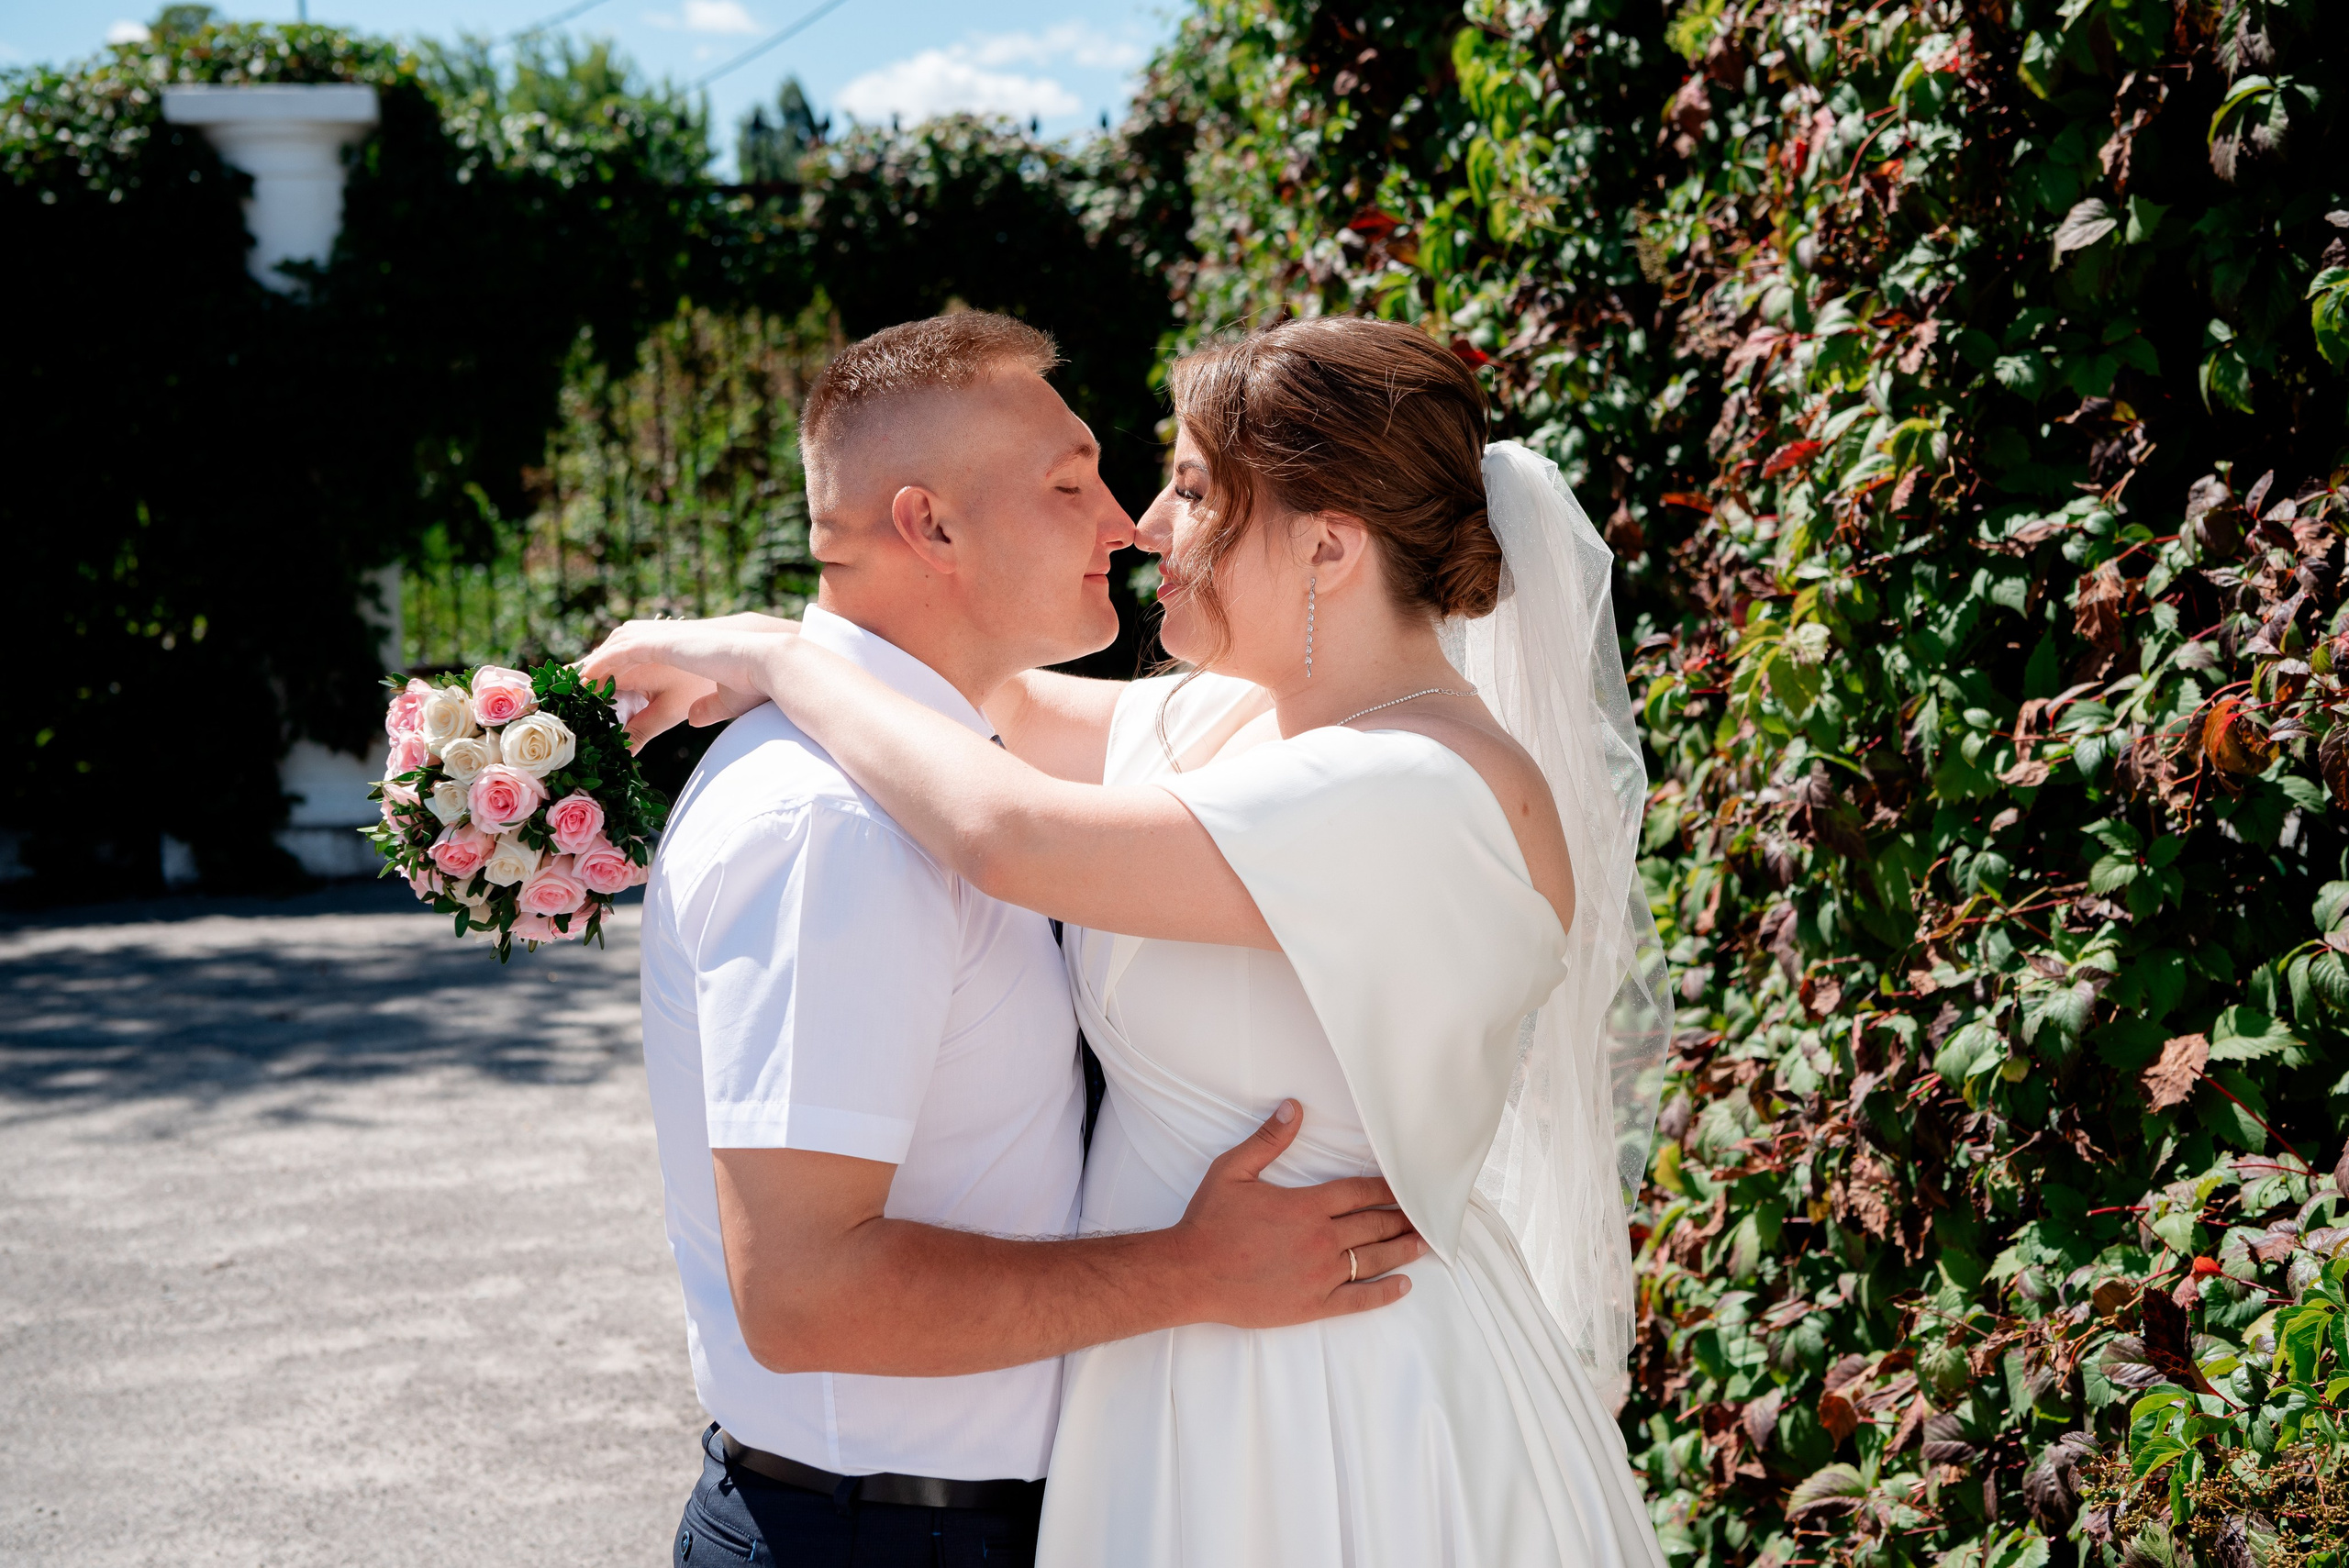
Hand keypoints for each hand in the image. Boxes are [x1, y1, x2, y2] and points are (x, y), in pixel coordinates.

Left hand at [577, 613, 797, 750]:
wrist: (764, 662)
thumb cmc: (747, 681)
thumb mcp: (712, 704)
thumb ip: (702, 711)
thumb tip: (695, 719)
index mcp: (669, 656)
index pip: (625, 666)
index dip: (602, 681)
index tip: (582, 702)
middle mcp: (659, 643)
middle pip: (609, 655)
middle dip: (585, 674)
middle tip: (561, 696)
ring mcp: (659, 640)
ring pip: (609, 652)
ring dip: (586, 670)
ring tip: (565, 690)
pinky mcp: (661, 642)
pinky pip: (619, 652)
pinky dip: (600, 665)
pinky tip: (585, 680)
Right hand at [1167, 1100, 1421, 1327]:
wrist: (1190, 1274)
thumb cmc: (1208, 1221)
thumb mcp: (1233, 1171)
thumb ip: (1268, 1140)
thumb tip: (1293, 1106)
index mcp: (1307, 1206)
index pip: (1360, 1192)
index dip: (1388, 1189)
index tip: (1409, 1186)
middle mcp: (1321, 1239)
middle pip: (1374, 1225)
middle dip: (1403, 1218)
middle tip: (1429, 1216)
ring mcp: (1320, 1274)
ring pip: (1374, 1259)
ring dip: (1403, 1250)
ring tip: (1424, 1244)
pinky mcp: (1313, 1304)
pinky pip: (1358, 1299)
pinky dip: (1385, 1292)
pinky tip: (1404, 1285)